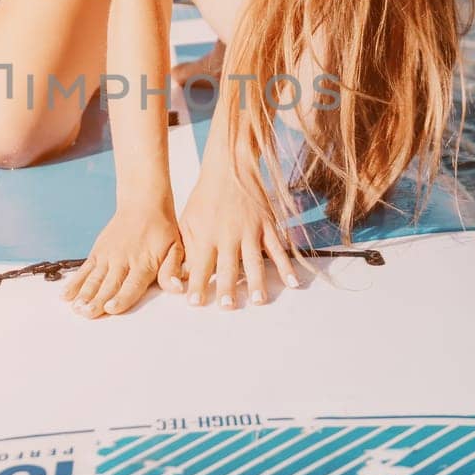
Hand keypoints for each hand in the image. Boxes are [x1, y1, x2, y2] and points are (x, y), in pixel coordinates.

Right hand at [61, 197, 183, 318]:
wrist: (143, 204)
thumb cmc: (162, 230)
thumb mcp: (175, 248)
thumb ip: (172, 270)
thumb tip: (176, 288)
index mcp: (143, 263)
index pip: (131, 285)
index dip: (121, 298)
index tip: (111, 308)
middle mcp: (123, 260)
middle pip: (109, 285)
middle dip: (97, 301)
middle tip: (87, 313)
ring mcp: (108, 255)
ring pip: (94, 278)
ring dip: (84, 294)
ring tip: (76, 308)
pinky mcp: (97, 252)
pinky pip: (85, 269)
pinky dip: (75, 282)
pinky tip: (66, 295)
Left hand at [177, 163, 299, 308]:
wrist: (229, 167)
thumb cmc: (204, 199)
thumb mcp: (188, 222)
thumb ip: (186, 250)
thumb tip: (182, 278)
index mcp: (206, 235)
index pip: (200, 265)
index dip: (197, 284)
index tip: (195, 302)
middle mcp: (228, 234)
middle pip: (228, 266)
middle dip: (228, 287)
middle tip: (228, 307)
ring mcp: (250, 230)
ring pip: (254, 260)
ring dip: (257, 281)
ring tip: (258, 301)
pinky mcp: (267, 225)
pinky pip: (278, 248)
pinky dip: (286, 266)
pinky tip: (292, 282)